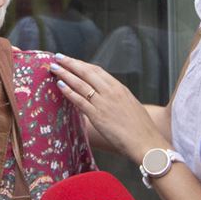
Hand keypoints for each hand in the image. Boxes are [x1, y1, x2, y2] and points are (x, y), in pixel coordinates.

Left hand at [50, 54, 165, 161]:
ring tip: (54, 68)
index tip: (72, 60)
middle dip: (71, 63)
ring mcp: (103, 103)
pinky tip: (60, 85)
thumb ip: (118, 99)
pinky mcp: (97, 116)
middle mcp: (110, 91)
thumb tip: (107, 98)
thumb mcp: (130, 106)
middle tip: (58, 58)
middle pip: (87, 72)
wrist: (146, 141)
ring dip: (65, 74)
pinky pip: (79, 100)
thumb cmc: (141, 128)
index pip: (97, 70)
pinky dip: (68, 91)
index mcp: (119, 88)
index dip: (83, 64)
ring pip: (80, 84)